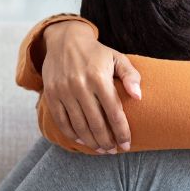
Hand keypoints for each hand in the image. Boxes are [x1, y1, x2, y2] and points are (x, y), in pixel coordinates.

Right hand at [40, 20, 141, 152]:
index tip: (126, 144)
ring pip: (79, 125)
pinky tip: (82, 141)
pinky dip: (72, 134)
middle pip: (96, 123)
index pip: (113, 112)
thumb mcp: (117, 58)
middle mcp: (80, 85)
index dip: (121, 132)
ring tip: (101, 149)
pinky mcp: (51, 94)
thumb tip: (138, 97)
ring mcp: (63, 91)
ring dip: (91, 141)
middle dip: (107, 141)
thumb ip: (131, 76)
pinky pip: (61, 121)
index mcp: (99, 77)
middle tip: (113, 150)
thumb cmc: (96, 53)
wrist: (65, 40)